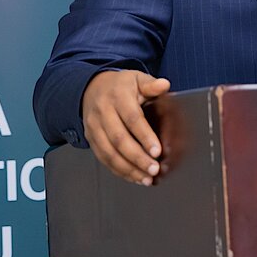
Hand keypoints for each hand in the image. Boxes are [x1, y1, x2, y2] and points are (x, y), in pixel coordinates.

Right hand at [81, 70, 170, 184]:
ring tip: (146, 178)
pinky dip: (119, 170)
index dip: (145, 136)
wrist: (91, 88)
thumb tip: (165, 85)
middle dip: (137, 157)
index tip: (157, 151)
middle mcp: (103, 113)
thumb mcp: (137, 78)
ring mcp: (94, 127)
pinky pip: (103, 158)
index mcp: (118, 96)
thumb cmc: (121, 85)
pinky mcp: (91, 139)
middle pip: (119, 140)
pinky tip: (134, 176)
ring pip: (109, 153)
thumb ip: (151, 84)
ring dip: (128, 168)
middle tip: (154, 169)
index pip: (132, 119)